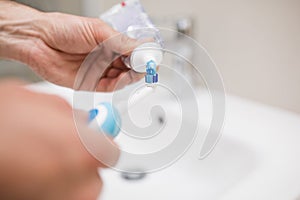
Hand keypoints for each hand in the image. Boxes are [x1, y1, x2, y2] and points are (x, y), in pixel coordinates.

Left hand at [0, 1, 142, 90]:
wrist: (38, 41)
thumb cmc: (63, 28)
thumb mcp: (97, 31)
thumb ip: (120, 43)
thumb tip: (140, 48)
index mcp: (110, 42)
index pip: (133, 50)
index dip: (144, 54)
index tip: (153, 56)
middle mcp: (106, 57)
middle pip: (130, 66)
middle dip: (140, 67)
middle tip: (148, 66)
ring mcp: (100, 71)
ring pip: (123, 78)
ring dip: (131, 76)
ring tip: (136, 71)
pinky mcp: (91, 83)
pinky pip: (110, 87)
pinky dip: (119, 84)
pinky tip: (122, 78)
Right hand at [0, 80, 118, 199]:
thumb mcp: (38, 102)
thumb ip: (71, 115)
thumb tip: (87, 123)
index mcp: (84, 151)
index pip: (111, 152)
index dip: (98, 143)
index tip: (90, 139)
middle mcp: (79, 184)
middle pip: (95, 173)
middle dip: (82, 160)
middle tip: (59, 148)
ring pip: (78, 188)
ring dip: (66, 175)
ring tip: (40, 160)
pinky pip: (61, 196)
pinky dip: (52, 187)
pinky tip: (33, 173)